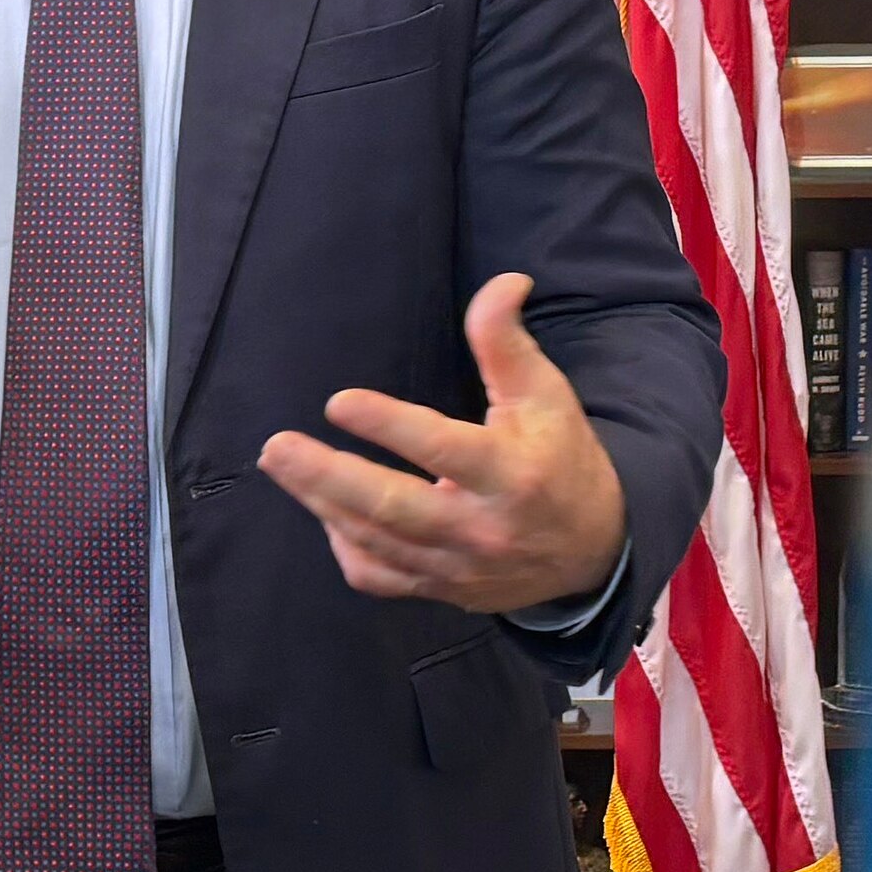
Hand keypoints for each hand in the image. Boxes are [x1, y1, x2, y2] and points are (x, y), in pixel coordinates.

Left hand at [256, 273, 632, 612]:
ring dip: (322, 503)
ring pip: (376, 542)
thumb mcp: (546, 396)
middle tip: (276, 448)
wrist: (594, 550)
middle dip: (328, 478)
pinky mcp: (442, 590)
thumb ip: (508, 342)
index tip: (338, 401)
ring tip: (282, 466)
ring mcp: (457, 567)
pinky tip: (327, 514)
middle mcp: (480, 527)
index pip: (441, 449)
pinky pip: (380, 579)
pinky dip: (346, 549)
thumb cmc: (562, 458)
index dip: (388, 425)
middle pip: (392, 508)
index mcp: (510, 474)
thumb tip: (503, 281)